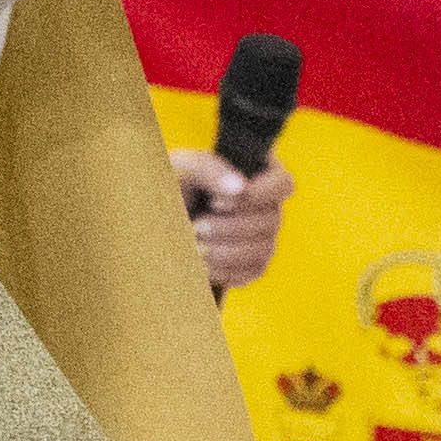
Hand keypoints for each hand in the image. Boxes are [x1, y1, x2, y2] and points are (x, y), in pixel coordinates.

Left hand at [175, 149, 289, 291]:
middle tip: (196, 226)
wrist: (157, 222)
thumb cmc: (171, 186)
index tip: (218, 202)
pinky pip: (252, 272)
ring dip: (224, 251)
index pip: (283, 184)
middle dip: (228, 228)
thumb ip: (208, 169)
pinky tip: (201, 263)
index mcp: (257, 174)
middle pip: (271, 222)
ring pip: (263, 250)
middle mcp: (266, 207)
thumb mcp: (182, 169)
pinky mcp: (252, 265)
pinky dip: (224, 270)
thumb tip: (240, 187)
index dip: (258, 195)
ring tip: (195, 246)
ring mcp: (262, 237)